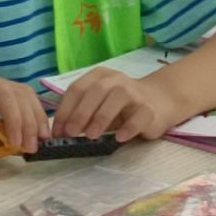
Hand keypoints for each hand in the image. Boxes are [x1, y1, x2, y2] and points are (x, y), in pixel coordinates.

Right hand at [0, 73, 49, 152]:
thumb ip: (0, 137)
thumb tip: (24, 146)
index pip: (25, 95)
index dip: (38, 116)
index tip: (44, 139)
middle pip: (21, 93)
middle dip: (32, 121)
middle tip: (32, 146)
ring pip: (5, 93)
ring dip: (16, 120)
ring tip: (17, 143)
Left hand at [51, 67, 178, 141]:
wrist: (158, 102)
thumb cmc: (120, 106)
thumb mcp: (98, 104)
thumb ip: (80, 112)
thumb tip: (59, 132)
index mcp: (99, 76)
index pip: (77, 89)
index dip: (65, 109)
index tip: (57, 130)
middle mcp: (116, 80)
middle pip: (95, 91)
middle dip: (80, 113)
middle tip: (70, 133)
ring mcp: (134, 93)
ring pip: (117, 99)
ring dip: (101, 117)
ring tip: (91, 136)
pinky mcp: (148, 109)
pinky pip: (139, 116)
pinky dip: (129, 127)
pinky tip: (119, 138)